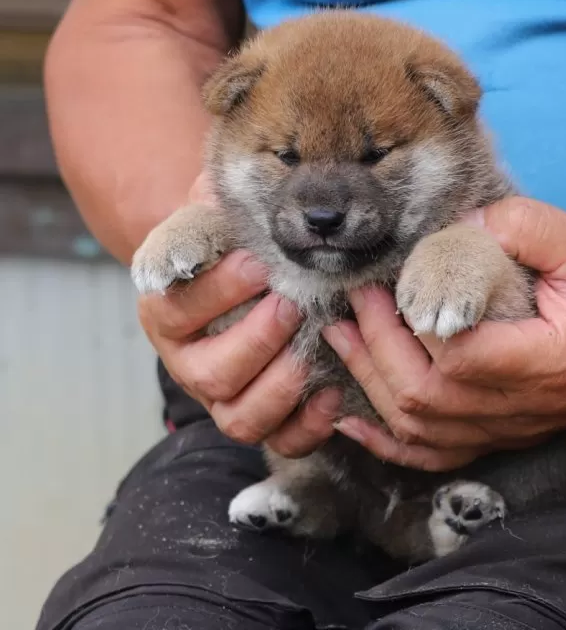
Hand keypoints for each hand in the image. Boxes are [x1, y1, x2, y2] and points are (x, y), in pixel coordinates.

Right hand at [137, 173, 341, 454]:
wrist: (255, 280)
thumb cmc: (238, 245)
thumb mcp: (221, 218)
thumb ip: (217, 208)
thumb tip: (226, 188)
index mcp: (167, 312)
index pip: (173, 310)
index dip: (215, 291)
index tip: (257, 264)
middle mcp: (189, 362)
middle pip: (209, 374)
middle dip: (254, 341)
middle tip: (291, 306)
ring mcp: (224, 397)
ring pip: (239, 418)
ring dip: (279, 387)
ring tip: (312, 351)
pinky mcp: (263, 418)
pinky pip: (281, 441)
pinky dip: (308, 426)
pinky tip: (333, 393)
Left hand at [322, 196, 565, 470]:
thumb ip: (520, 227)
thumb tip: (458, 226)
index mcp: (539, 360)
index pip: (454, 355)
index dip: (407, 323)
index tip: (382, 284)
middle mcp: (517, 406)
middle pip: (423, 396)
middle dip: (374, 348)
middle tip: (354, 302)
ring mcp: (506, 427)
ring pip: (420, 428)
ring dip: (372, 385)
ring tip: (341, 341)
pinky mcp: (502, 432)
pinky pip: (437, 454)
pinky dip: (390, 443)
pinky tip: (356, 424)